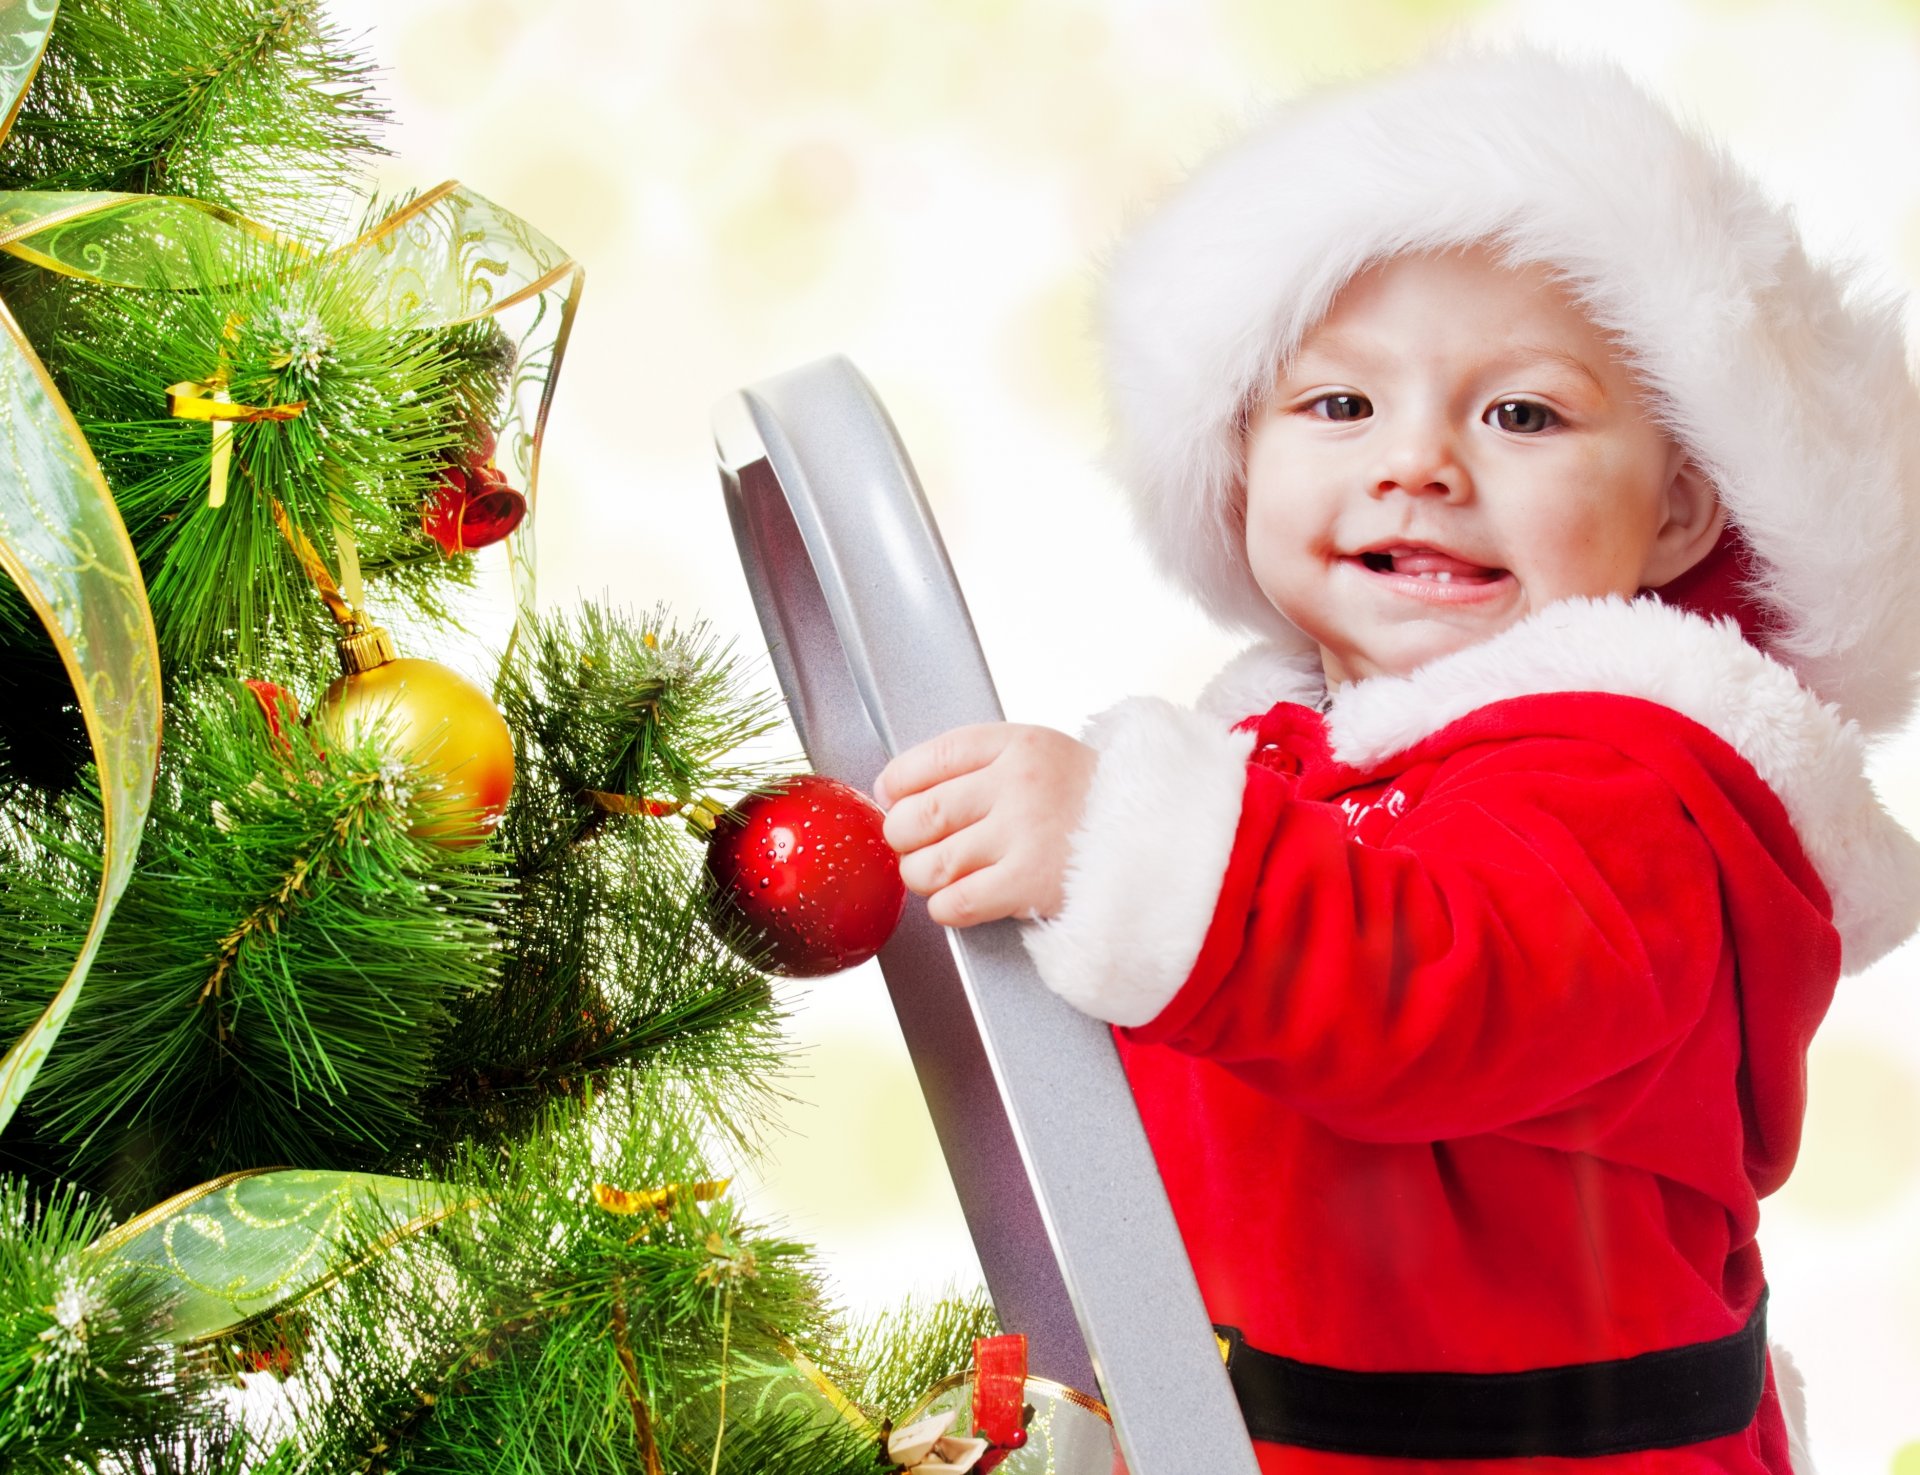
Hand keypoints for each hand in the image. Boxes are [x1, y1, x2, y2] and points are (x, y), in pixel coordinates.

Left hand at [873, 723, 1096, 927]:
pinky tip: (963, 899)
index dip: (898, 787)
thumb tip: (893, 791)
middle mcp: (1017, 785)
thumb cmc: (1089, 804)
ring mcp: (1024, 835)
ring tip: (942, 874)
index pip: (926, 761)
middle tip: (917, 844)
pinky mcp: (1030, 884)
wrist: (1158, 840)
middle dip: (904, 837)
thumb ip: (975, 765)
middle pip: (917, 815)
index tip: (898, 800)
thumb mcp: (1039, 756)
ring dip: (923, 876)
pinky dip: (946, 908)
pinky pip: (955, 903)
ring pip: (929, 864)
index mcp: (1016, 745)